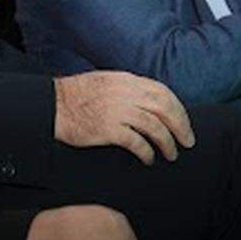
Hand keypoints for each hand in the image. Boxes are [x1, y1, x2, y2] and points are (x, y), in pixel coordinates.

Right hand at [54, 71, 194, 164]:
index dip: (179, 109)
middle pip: (165, 109)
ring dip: (167, 143)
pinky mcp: (109, 129)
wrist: (53, 105)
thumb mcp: (107, 82)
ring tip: (170, 154)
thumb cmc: (77, 95)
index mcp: (127, 80)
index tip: (184, 123)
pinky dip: (147, 152)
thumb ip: (129, 89)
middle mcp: (126, 93)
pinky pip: (137, 143)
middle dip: (181, 127)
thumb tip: (150, 101)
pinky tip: (149, 159)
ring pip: (155, 127)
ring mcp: (118, 111)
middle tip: (187, 141)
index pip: (163, 92)